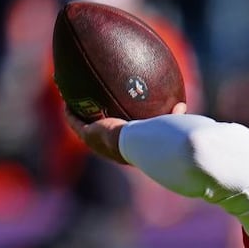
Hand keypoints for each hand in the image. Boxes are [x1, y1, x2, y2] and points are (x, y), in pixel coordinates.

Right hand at [65, 102, 187, 164]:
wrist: (139, 144)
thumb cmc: (156, 138)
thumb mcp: (166, 125)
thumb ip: (172, 116)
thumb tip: (182, 105)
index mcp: (125, 147)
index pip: (117, 139)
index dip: (113, 129)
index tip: (111, 120)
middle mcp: (108, 147)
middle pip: (98, 134)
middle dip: (92, 123)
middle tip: (90, 111)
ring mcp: (97, 142)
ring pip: (83, 127)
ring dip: (76, 116)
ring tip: (71, 103)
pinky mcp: (88, 136)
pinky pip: (74, 122)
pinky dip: (70, 112)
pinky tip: (66, 99)